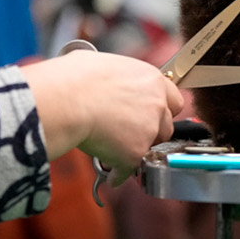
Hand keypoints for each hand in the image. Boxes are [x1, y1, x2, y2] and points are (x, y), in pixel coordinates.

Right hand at [22, 49, 183, 185]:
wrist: (66, 100)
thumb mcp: (102, 63)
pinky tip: (110, 175)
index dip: (160, 110)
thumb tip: (104, 78)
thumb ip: (117, 76)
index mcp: (152, 80)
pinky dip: (120, 173)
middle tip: (131, 135)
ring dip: (138, 151)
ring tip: (118, 154)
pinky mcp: (135, 152)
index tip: (149, 116)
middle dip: (151, 133)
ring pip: (152, 148)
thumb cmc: (75, 78)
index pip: (173, 100)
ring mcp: (149, 130)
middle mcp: (157, 104)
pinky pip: (130, 169)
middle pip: (166, 126)